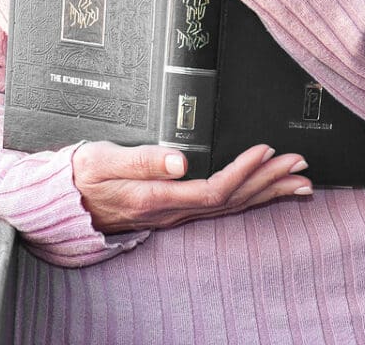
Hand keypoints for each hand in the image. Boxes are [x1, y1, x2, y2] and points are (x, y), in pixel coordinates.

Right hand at [72, 140, 313, 233]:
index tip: (266, 151)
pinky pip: (221, 208)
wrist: (63, 202)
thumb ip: (142, 160)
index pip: (214, 189)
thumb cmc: (80, 177)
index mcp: (157, 197)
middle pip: (232, 201)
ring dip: (266, 193)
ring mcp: (175, 214)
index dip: (244, 171)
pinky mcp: (175, 211)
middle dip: (269, 182)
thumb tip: (179, 160)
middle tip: (301, 165)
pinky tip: (264, 193)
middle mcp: (172, 211)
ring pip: (232, 207)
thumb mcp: (102, 160)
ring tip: (298, 182)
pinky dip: (249, 199)